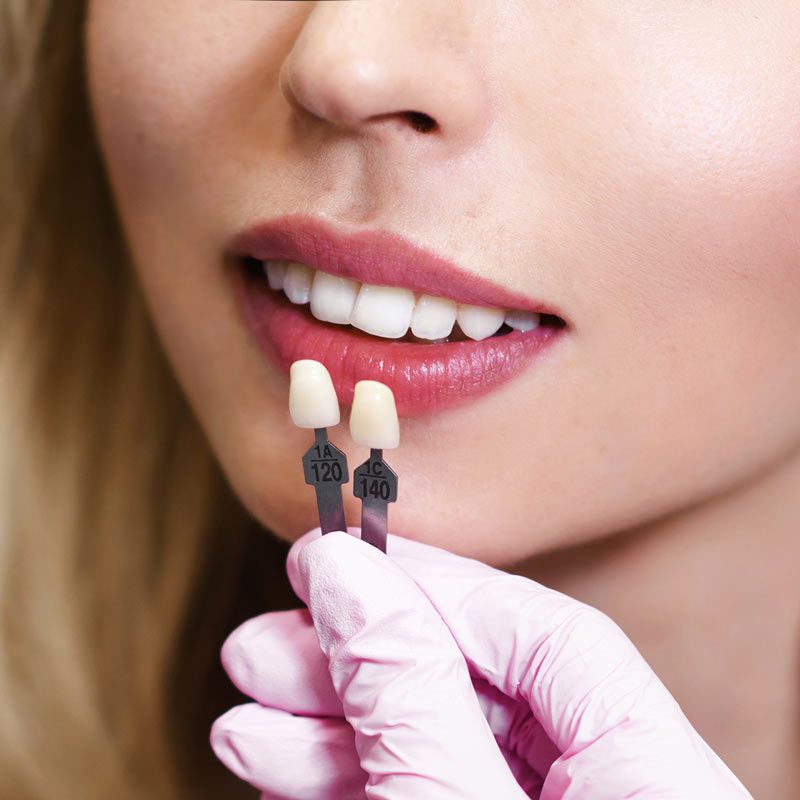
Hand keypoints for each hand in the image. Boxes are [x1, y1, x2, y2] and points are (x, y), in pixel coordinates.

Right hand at [211, 528, 751, 798]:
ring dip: (334, 721)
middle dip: (359, 658)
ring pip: (437, 741)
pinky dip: (349, 773)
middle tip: (266, 636)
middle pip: (479, 685)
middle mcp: (616, 792)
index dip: (438, 587)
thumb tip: (347, 573)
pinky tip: (274, 756)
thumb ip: (410, 693)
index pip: (549, 636)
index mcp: (659, 780)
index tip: (342, 562)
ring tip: (243, 710)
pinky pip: (423, 788)